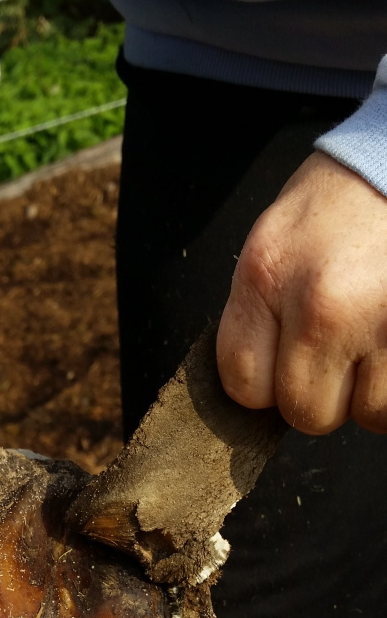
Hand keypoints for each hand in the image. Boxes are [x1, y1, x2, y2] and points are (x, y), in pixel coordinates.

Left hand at [217, 151, 386, 434]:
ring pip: (367, 415)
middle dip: (325, 393)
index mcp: (268, 277)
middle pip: (306, 413)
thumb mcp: (278, 242)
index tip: (284, 364)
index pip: (244, 385)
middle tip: (342, 346)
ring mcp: (380, 323)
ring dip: (373, 391)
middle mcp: (322, 304)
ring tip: (376, 337)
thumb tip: (261, 389)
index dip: (267, 384)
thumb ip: (261, 314)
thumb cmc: (345, 201)